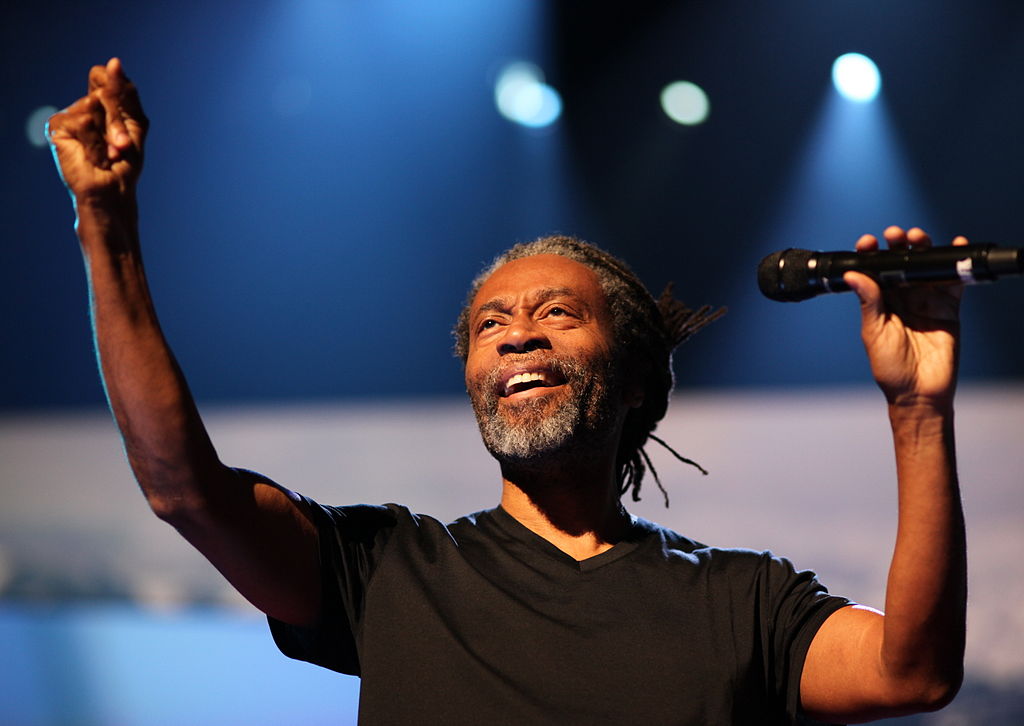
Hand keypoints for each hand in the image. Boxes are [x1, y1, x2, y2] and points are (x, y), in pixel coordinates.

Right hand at [47, 58, 147, 203]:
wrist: (114, 189)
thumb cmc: (126, 161)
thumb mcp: (135, 123)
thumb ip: (126, 93)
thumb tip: (113, 61)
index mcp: (100, 103)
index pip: (101, 76)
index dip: (114, 83)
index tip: (122, 99)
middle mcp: (82, 106)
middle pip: (104, 92)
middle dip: (120, 121)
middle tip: (123, 146)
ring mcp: (69, 114)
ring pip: (94, 105)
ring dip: (111, 133)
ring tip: (111, 153)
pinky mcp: (58, 126)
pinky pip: (84, 121)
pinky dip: (97, 142)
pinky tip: (96, 157)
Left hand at [843, 226, 965, 408]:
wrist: (920, 392)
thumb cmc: (890, 368)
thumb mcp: (874, 332)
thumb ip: (869, 302)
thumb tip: (854, 274)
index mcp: (879, 301)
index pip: (874, 271)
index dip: (871, 253)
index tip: (868, 242)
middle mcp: (901, 297)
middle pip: (901, 262)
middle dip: (898, 245)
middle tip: (896, 235)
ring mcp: (925, 299)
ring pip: (925, 266)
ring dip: (924, 248)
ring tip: (919, 238)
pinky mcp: (948, 306)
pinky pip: (953, 280)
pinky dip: (955, 263)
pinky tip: (956, 245)